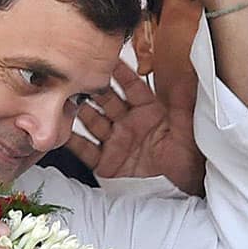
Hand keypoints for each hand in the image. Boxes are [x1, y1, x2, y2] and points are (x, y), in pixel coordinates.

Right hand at [67, 61, 204, 195]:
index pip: (130, 86)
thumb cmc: (189, 158)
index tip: (105, 57)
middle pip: (106, 100)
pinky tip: (58, 129)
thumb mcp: (188, 126)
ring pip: (91, 120)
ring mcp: (116, 142)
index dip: (119, 71)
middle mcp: (128, 123)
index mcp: (149, 111)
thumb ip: (182, 100)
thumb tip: (186, 71)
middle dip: (91, 86)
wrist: (182, 192)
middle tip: (77, 72)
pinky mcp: (106, 163)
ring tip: (62, 95)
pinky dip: (70, 140)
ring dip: (77, 109)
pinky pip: (85, 149)